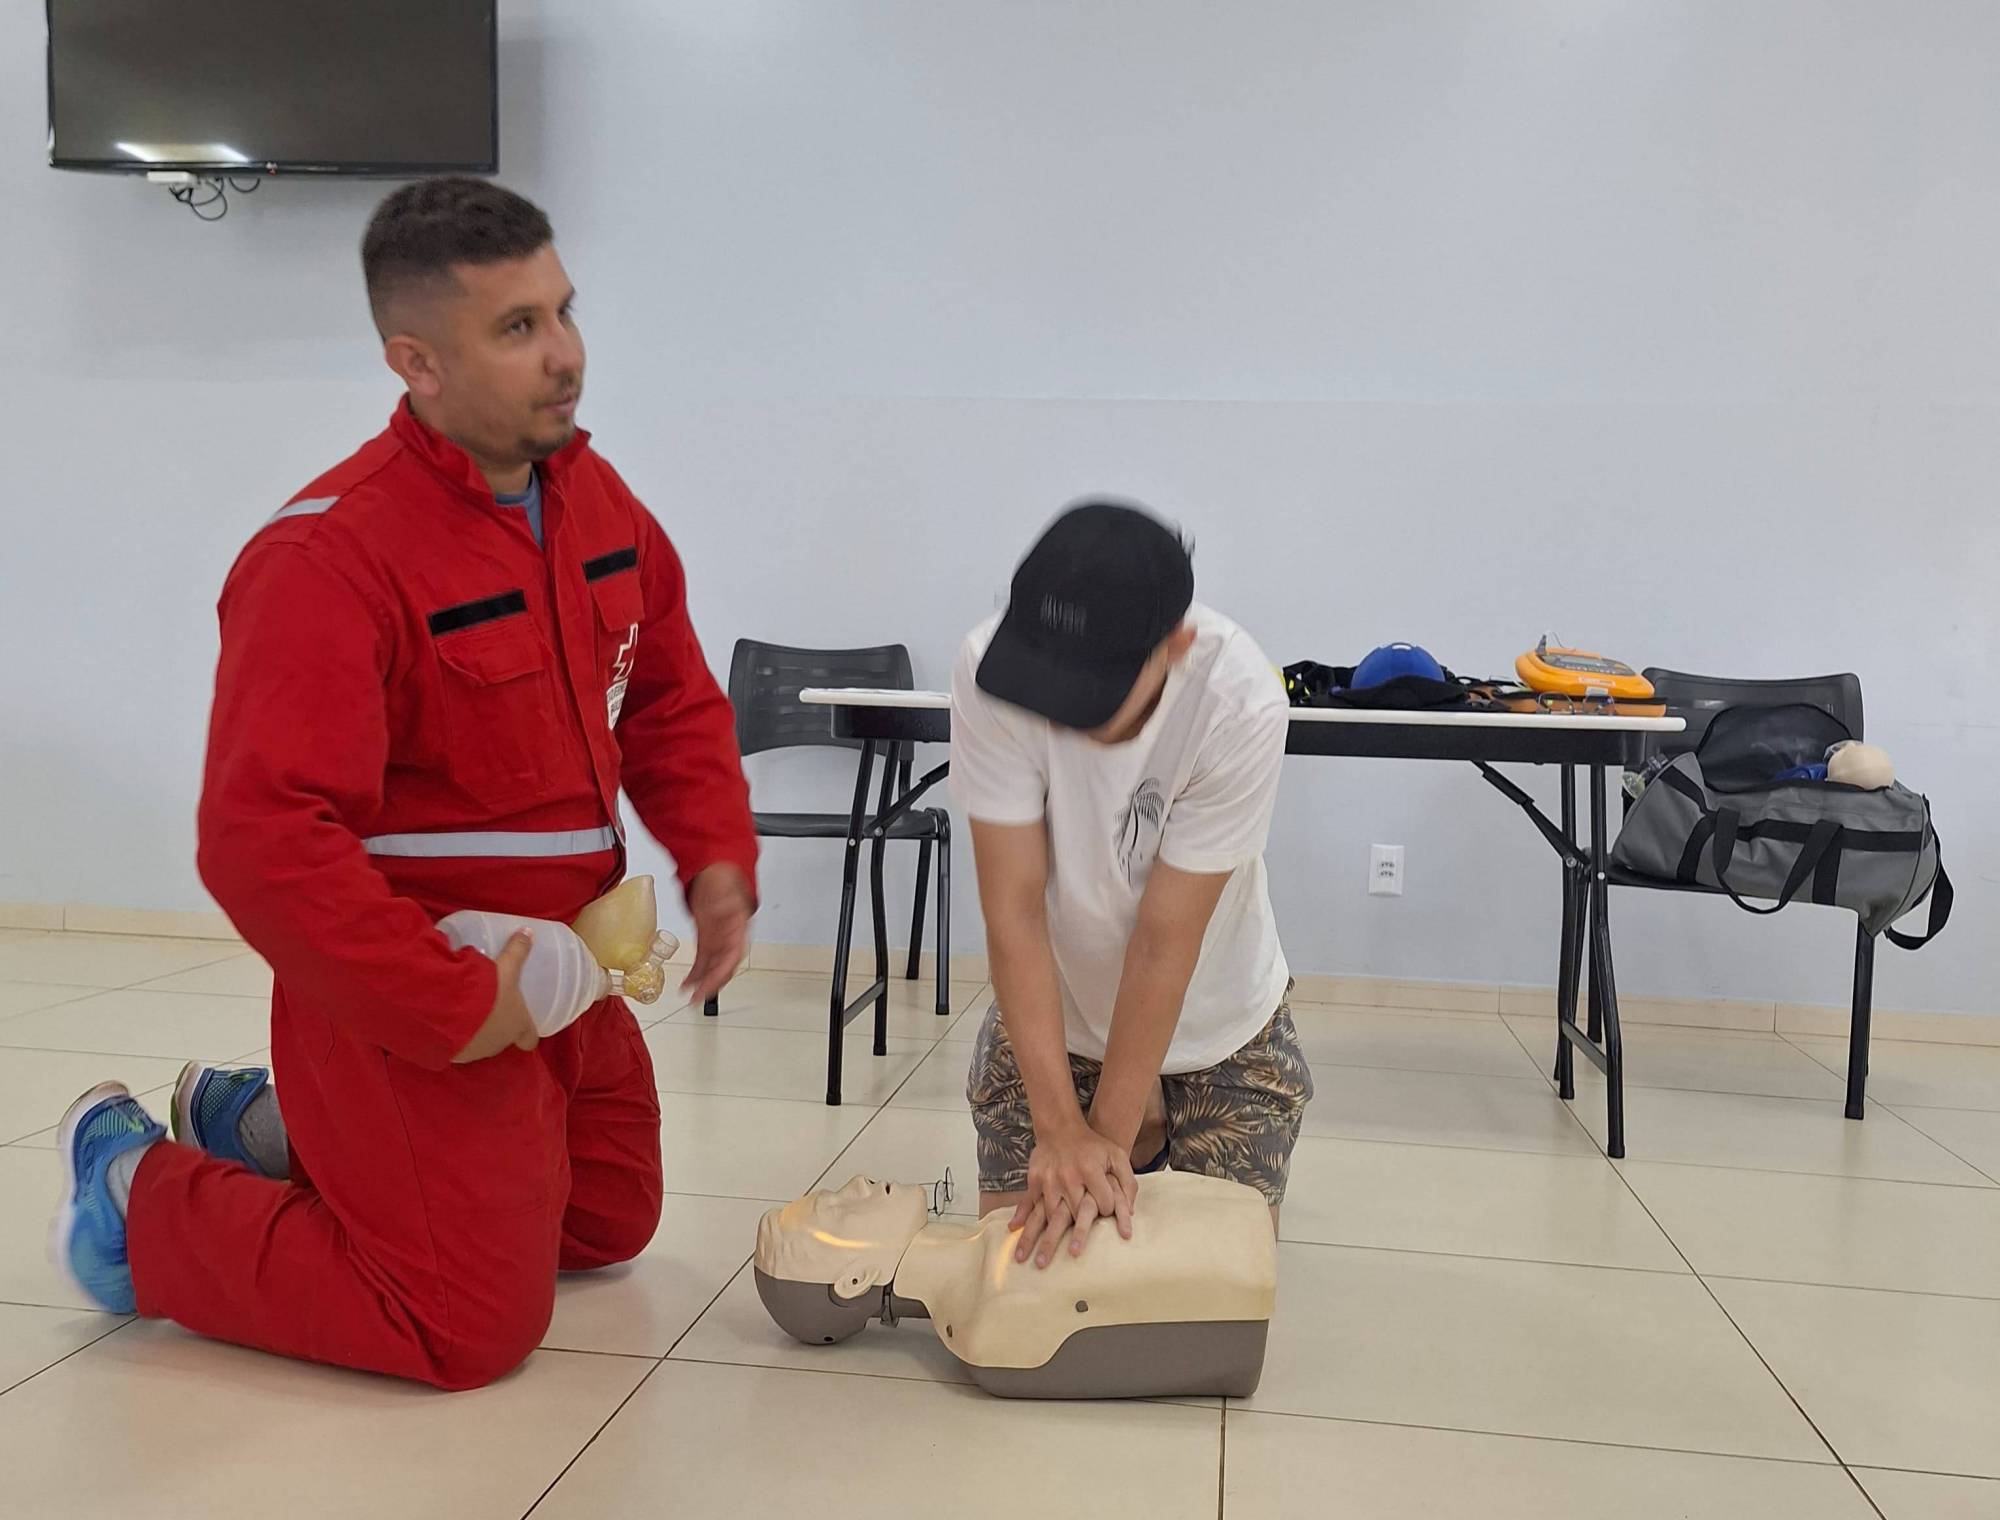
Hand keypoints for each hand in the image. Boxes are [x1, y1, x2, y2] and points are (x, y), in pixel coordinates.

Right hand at [452, 929, 540, 1062]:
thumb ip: (517, 951)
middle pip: (503, 1040)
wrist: (449, 1009)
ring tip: (467, 1014)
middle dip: (498, 1027)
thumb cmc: (487, 991)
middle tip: (491, 1011)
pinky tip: (448, 1023)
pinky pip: (457, 1046)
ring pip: (480, 1044)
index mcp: (517, 1026)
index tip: (525, 1025)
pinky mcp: (454, 1053)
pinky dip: (455, 1036)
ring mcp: (476, 1051)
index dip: (528, 1033)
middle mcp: (499, 1043)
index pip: (530, 1038)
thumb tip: (528, 931)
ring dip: (476, 1032)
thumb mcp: (504, 968)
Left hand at [683, 863, 753, 1003]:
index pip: (733, 954)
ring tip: (690, 997)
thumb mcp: (723, 881)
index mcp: (738, 924)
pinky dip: (696, 972)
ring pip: (714, 966)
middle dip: (711, 984)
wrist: (715, 865)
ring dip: (703, 982)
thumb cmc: (722, 873)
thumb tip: (722, 909)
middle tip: (697, 999)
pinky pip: (704, 959)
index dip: (723, 972)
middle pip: (724, 965)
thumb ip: (723, 894)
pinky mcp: (708, 937)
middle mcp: (730, 934)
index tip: (711, 984)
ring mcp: (719, 937)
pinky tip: (687, 983)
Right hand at [1012, 1119, 1136, 1268]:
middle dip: (1075, 1237)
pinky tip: (1015, 1231)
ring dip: (1041, 1238)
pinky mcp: (1035, 1180)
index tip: (1107, 1214)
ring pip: (1048, 1215)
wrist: (1061, 1128)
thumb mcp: (1117, 1156)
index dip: (1108, 1211)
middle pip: (1074, 1215)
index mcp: (1091, 1171)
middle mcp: (1069, 1178)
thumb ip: (1128, 1183)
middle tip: (1072, 1258)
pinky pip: (1029, 1203)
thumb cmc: (1093, 1146)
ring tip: (1036, 1260)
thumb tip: (1131, 1213)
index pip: (1103, 1203)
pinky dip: (1022, 1218)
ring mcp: (1049, 1180)